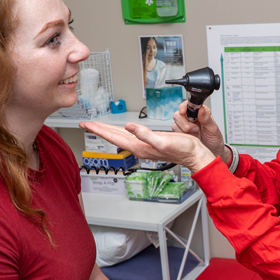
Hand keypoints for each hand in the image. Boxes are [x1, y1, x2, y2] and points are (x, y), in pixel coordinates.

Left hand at [79, 121, 216, 172]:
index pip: (113, 136)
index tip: (86, 124)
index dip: (99, 129)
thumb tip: (129, 126)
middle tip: (85, 123)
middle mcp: (138, 147)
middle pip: (113, 136)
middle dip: (99, 129)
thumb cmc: (182, 149)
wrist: (194, 155)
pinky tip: (120, 130)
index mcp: (138, 145)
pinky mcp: (149, 143)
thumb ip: (145, 134)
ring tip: (97, 126)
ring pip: (119, 136)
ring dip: (107, 131)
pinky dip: (121, 132)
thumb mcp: (162, 141)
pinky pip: (129, 136)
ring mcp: (143, 146)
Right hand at [172, 103, 228, 164]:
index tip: (184, 112)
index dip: (184, 107)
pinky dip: (182, 135)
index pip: (188, 104)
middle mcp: (191, 117)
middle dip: (185, 122)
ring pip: (175, 123)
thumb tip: (201, 109)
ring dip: (184, 129)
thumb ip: (207, 118)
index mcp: (200, 112)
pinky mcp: (181, 133)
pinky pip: (174, 131)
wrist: (213, 152)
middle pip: (178, 113)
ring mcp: (185, 125)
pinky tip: (190, 137)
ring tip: (195, 134)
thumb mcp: (213, 129)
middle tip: (196, 128)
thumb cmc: (214, 140)